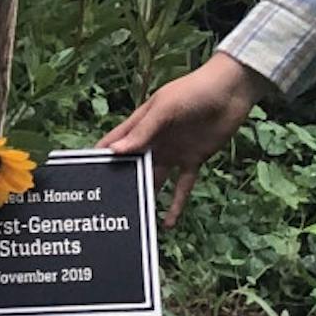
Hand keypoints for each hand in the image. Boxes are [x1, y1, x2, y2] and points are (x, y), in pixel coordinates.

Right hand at [99, 52, 270, 226]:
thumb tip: (115, 152)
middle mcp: (155, 140)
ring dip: (147, 196)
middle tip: (108, 206)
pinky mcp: (193, 160)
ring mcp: (174, 151)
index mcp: (142, 123)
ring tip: (135, 219)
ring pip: (155, 179)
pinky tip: (168, 224)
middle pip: (133, 164)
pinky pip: (182, 187)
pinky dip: (176, 205)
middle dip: (122, 181)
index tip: (85, 175)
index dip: (102, 156)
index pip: (115, 142)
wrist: (230, 91)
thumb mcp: (165, 108)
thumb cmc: (194, 91)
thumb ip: (142, 131)